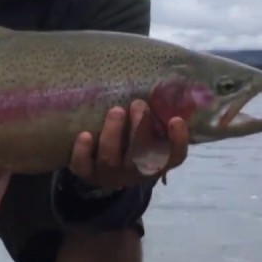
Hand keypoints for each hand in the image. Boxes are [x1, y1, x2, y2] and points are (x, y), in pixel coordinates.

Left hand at [68, 100, 188, 190]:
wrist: (103, 170)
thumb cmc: (131, 142)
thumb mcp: (148, 133)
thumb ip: (155, 117)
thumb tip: (163, 87)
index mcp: (155, 161)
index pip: (174, 157)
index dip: (178, 141)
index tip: (176, 120)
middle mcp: (134, 171)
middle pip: (140, 156)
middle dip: (140, 129)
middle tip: (138, 104)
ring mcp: (110, 174)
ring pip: (110, 159)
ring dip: (113, 134)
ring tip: (116, 111)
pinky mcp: (87, 173)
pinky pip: (83, 167)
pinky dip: (83, 152)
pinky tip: (85, 135)